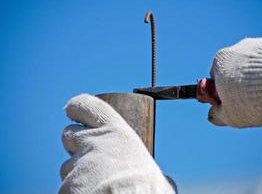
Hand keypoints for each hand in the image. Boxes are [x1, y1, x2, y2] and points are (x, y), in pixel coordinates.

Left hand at [59, 94, 174, 193]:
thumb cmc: (148, 189)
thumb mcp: (157, 174)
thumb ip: (153, 171)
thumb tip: (166, 182)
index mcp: (115, 132)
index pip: (86, 105)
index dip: (78, 107)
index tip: (74, 111)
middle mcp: (92, 143)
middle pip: (69, 133)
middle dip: (74, 142)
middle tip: (86, 153)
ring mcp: (76, 165)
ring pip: (67, 164)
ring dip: (77, 171)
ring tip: (95, 183)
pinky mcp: (66, 186)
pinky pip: (66, 186)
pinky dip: (75, 191)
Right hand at [208, 30, 261, 127]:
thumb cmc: (256, 96)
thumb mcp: (231, 115)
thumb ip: (218, 115)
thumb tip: (214, 115)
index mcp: (219, 61)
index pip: (214, 81)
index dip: (223, 96)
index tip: (233, 105)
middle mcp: (237, 48)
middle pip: (236, 72)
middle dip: (242, 87)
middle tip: (253, 102)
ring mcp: (259, 43)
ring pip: (256, 66)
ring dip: (261, 79)